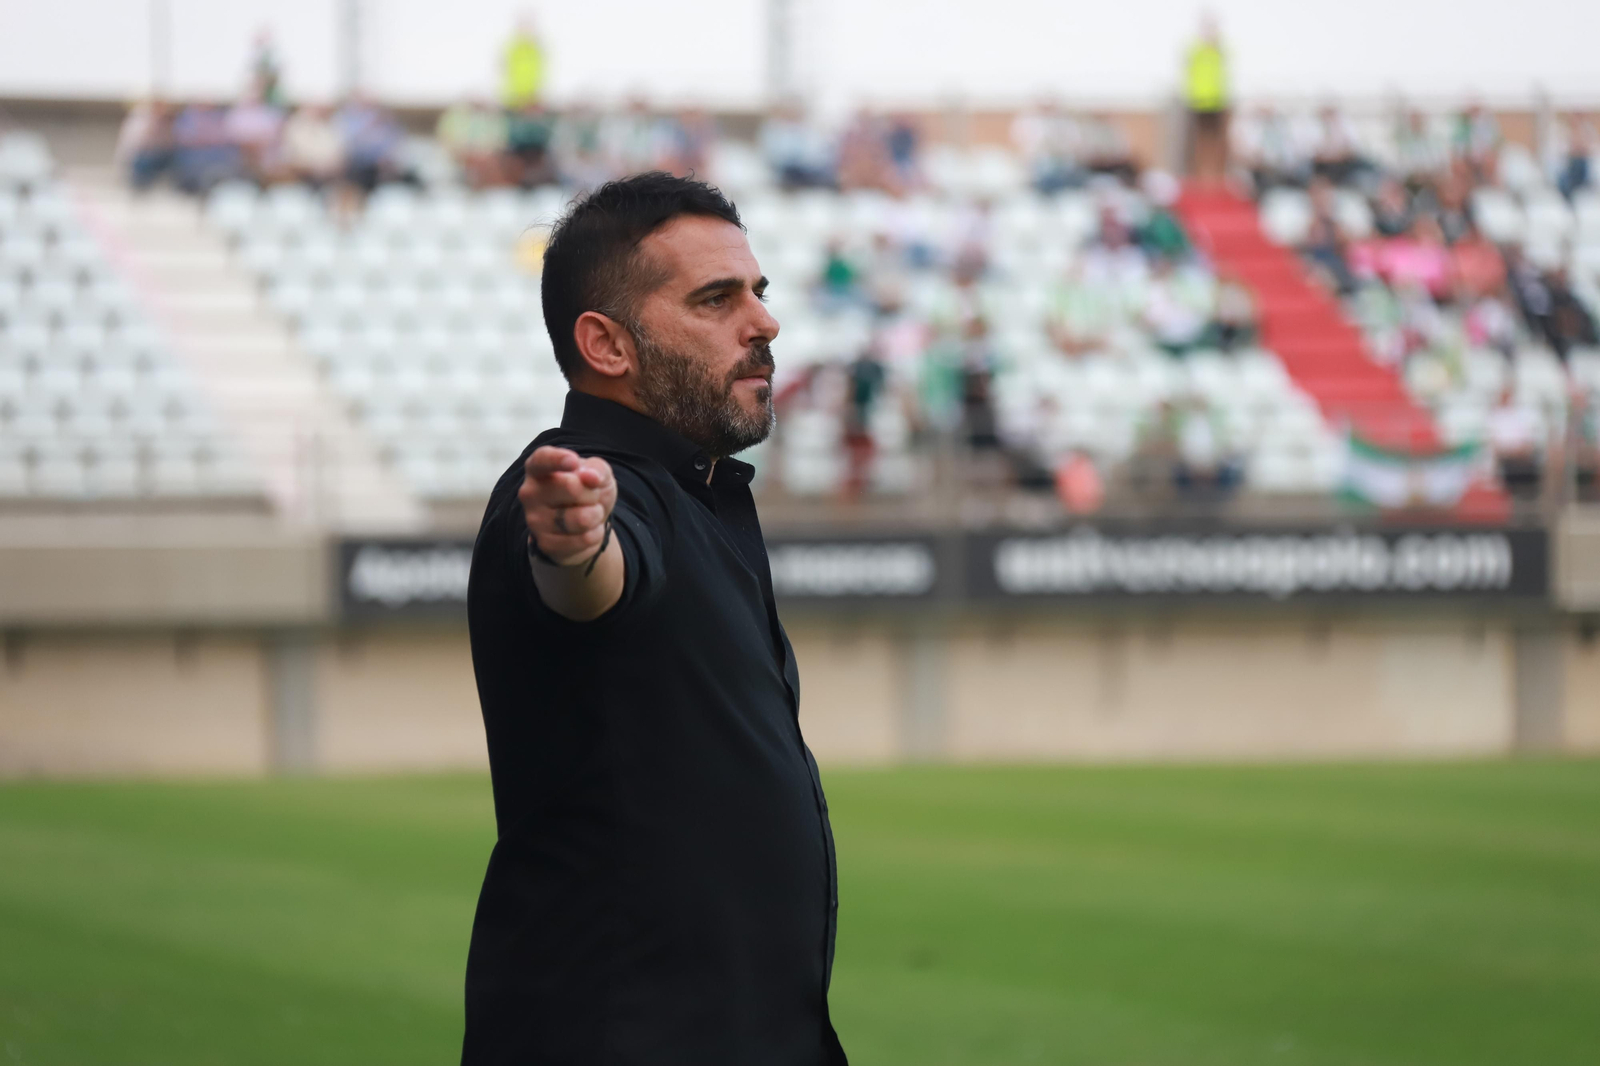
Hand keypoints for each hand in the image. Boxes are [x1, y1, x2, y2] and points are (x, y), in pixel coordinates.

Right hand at [519, 446, 617, 567]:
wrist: (586, 526)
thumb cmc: (587, 491)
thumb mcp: (597, 473)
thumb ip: (596, 468)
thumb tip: (591, 476)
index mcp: (538, 469)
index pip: (542, 459)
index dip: (557, 459)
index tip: (574, 461)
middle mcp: (529, 493)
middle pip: (571, 486)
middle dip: (592, 492)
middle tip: (591, 497)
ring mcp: (534, 520)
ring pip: (580, 517)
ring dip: (596, 515)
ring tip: (591, 514)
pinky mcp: (545, 543)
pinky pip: (583, 539)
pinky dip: (595, 534)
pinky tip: (588, 531)